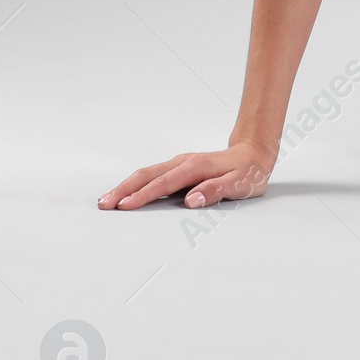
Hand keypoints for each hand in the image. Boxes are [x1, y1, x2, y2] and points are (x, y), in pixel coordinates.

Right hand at [97, 140, 274, 210]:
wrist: (255, 153)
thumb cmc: (248, 172)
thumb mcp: (240, 184)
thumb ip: (216, 191)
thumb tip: (191, 200)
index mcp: (196, 167)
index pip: (165, 183)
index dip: (144, 195)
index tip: (125, 206)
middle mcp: (184, 162)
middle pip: (148, 175)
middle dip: (125, 189)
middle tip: (104, 203)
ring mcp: (180, 163)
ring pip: (148, 173)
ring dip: (127, 185)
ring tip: (107, 199)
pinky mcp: (180, 167)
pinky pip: (153, 174)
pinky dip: (136, 183)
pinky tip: (127, 192)